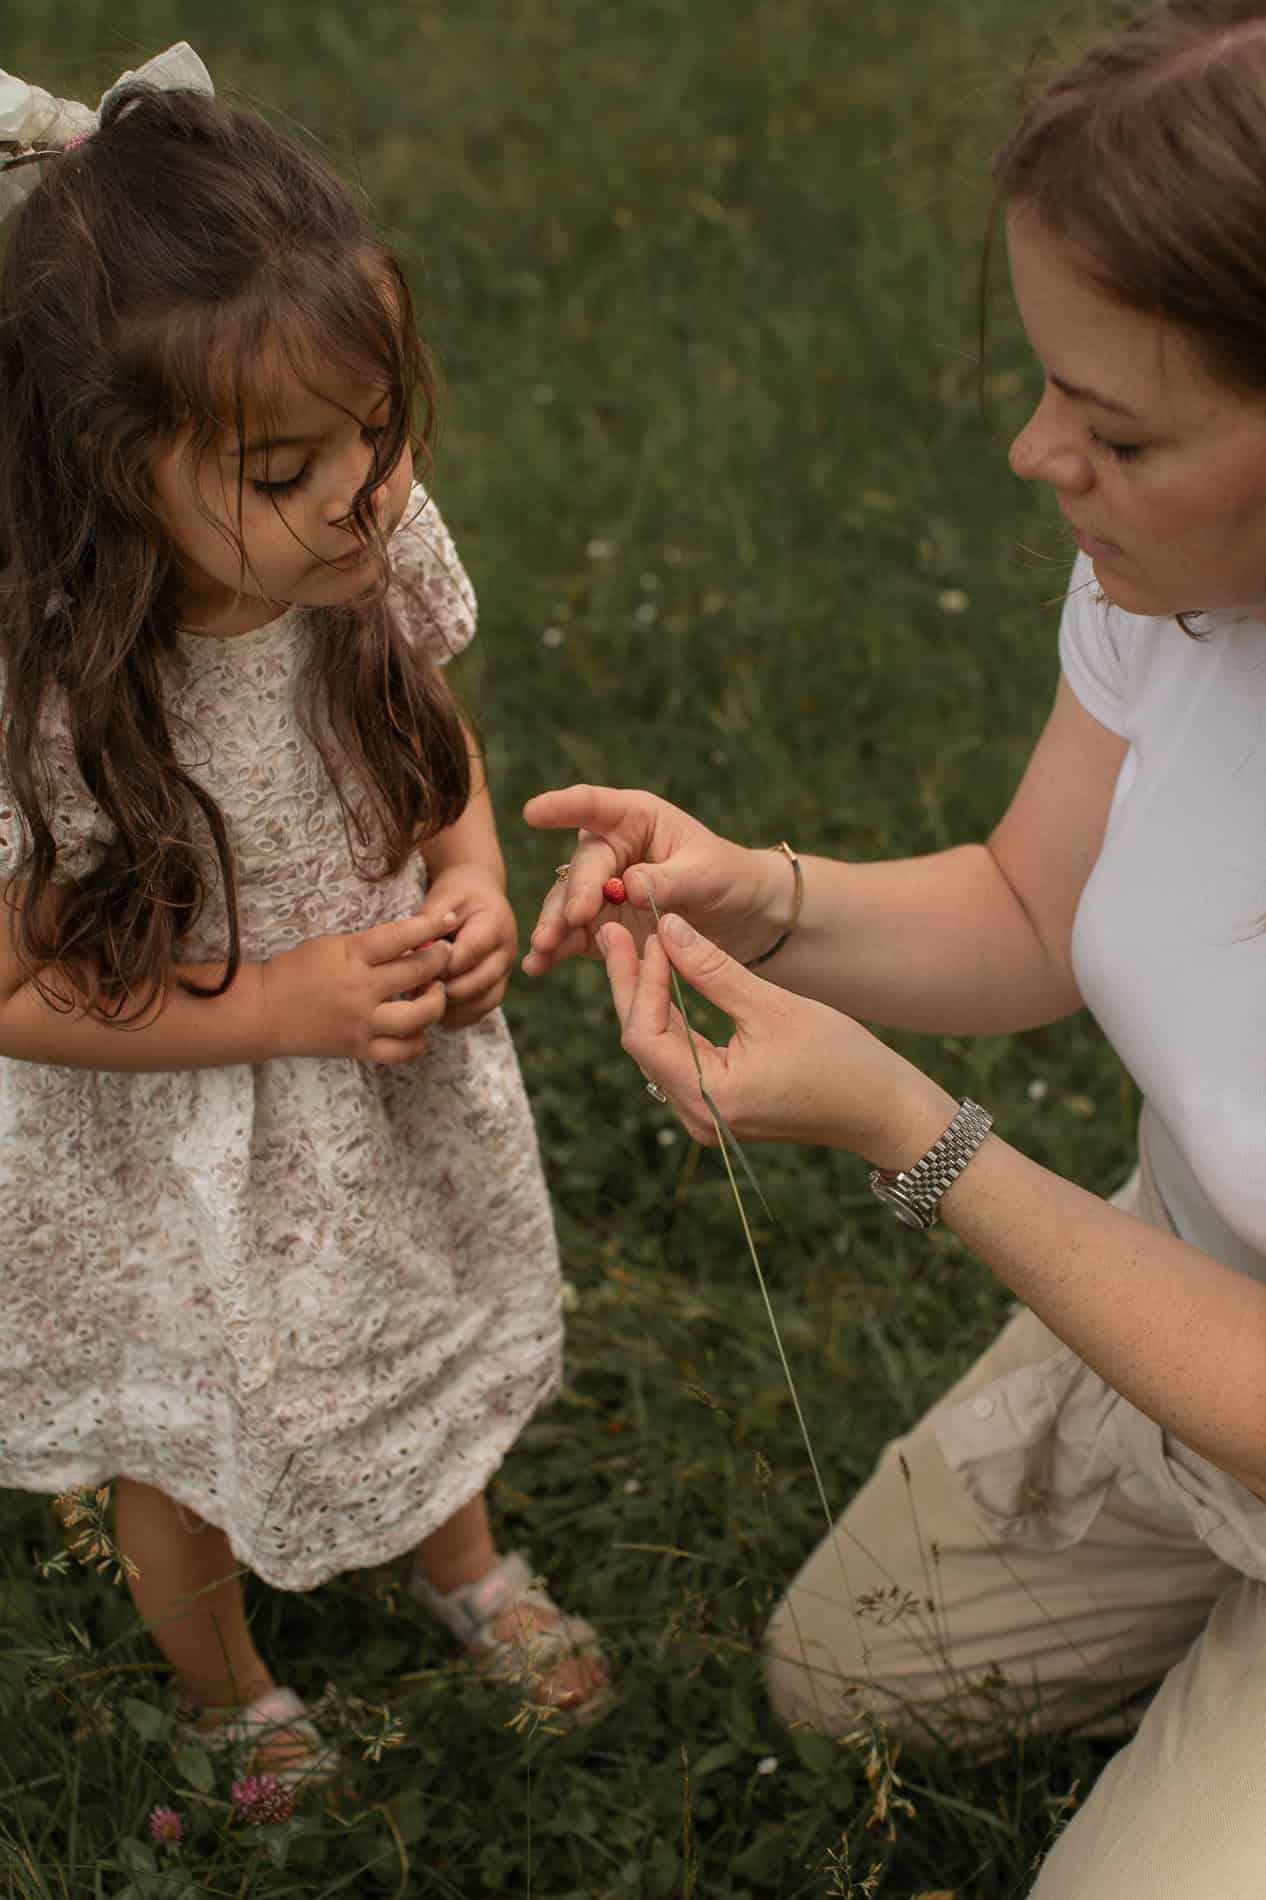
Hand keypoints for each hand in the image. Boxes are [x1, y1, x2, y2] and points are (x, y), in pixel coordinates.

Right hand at [262, 913, 450, 1064]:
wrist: (262, 1012)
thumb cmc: (295, 971)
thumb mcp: (331, 945)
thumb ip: (369, 946)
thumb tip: (412, 942)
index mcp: (352, 957)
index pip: (401, 936)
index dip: (432, 926)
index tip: (450, 920)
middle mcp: (361, 990)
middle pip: (418, 973)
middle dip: (440, 961)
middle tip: (445, 955)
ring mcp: (362, 1023)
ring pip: (419, 1017)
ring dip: (436, 1002)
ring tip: (435, 992)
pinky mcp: (359, 1049)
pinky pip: (402, 1050)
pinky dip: (417, 1040)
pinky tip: (417, 1027)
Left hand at [420, 862, 517, 1027]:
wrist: (481, 892)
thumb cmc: (458, 893)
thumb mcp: (442, 897)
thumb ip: (429, 924)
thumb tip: (415, 955)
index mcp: (495, 925)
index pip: (469, 954)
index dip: (440, 966)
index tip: (415, 969)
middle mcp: (506, 951)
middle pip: (478, 983)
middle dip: (444, 989)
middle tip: (415, 989)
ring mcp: (505, 971)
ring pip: (483, 1002)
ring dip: (453, 1008)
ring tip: (424, 1001)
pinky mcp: (498, 984)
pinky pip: (482, 1010)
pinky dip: (459, 1016)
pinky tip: (436, 1010)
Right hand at [521, 784, 769, 975]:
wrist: (739, 915)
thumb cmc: (726, 877)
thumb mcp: (706, 873)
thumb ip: (668, 879)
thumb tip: (628, 886)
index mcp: (636, 819)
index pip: (596, 807)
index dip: (563, 807)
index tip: (533, 812)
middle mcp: (611, 849)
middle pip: (583, 867)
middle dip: (575, 893)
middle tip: (575, 918)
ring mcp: (601, 889)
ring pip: (567, 903)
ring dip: (553, 925)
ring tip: (543, 948)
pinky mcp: (600, 924)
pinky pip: (573, 935)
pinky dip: (555, 951)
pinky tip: (537, 966)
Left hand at [599, 912, 953, 1165]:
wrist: (884, 1110)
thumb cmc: (841, 1060)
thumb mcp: (772, 1005)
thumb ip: (712, 969)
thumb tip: (666, 928)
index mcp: (710, 1097)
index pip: (645, 1034)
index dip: (640, 980)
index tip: (647, 933)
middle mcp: (698, 1116)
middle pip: (642, 1043)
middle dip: (630, 984)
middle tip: (613, 931)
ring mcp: (707, 1117)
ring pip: (657, 1050)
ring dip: (647, 999)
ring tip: (633, 947)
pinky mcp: (720, 1109)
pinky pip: (679, 1059)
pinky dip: (670, 1020)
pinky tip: (664, 981)